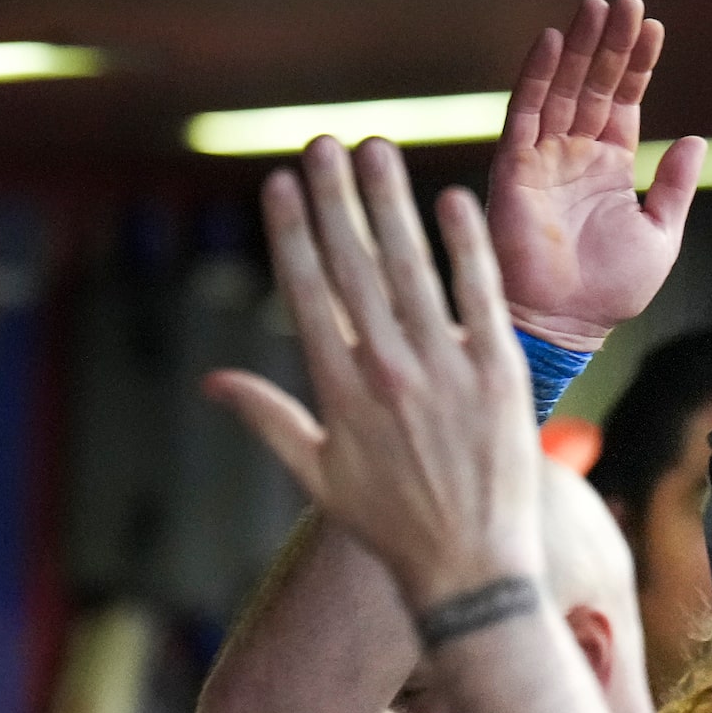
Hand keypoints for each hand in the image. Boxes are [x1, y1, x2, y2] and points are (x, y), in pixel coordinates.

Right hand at [207, 137, 543, 612]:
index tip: (282, 184)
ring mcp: (445, 370)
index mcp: (339, 392)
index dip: (292, 233)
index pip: (308, 293)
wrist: (471, 570)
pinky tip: (451, 198)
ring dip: (391, 204)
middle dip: (335, 199)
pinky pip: (479, 296)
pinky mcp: (499, 373)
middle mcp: (387, 372)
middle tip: (322, 143)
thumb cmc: (392, 527)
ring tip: (375, 151)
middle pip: (354, 267)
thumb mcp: (317, 477)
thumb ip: (267, 419)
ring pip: (412, 268)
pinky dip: (466, 246)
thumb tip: (212, 382)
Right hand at [489, 0, 706, 349]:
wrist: (567, 325)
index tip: (654, 27)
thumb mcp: (659, 234)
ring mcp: (544, 159)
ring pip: (562, 89)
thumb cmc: (611, 290)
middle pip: (593, 85)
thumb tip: (696, 139)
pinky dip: (537, 76)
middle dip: (611, 44)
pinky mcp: (515, 169)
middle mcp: (574, 155)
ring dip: (579, 48)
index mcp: (609, 167)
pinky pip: (524, 113)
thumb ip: (674, 186)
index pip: (623, 102)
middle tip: (627, 1)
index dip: (638, 65)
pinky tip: (553, 41)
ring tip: (598, 7)